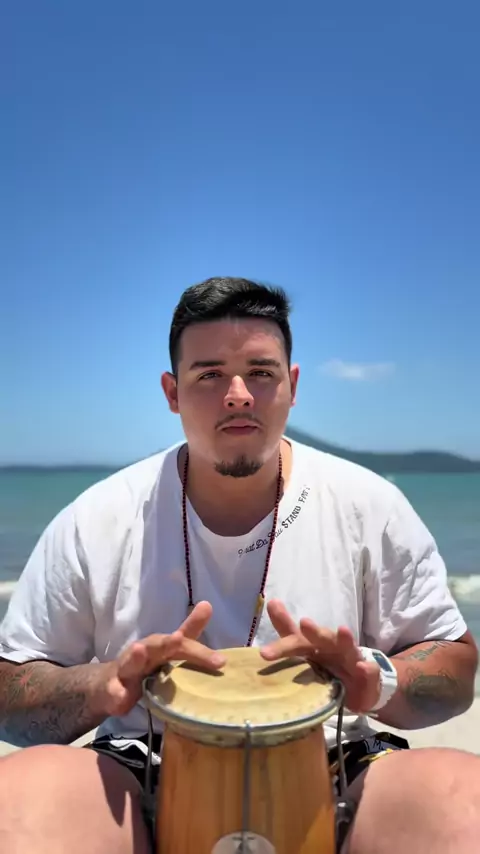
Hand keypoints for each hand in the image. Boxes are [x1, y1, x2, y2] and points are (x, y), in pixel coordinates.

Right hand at [96, 601, 223, 716]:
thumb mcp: (169, 651)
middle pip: (157, 646)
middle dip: (167, 642)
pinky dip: (117, 692)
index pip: (183, 644)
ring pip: (131, 662)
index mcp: (162, 646)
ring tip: (140, 650)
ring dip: (136, 657)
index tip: (218, 653)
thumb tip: (208, 606)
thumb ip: (190, 635)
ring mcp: (126, 669)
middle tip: (178, 638)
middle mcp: (145, 652)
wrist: (108, 683)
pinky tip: (122, 697)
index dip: (200, 650)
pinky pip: (114, 690)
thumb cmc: (146, 664)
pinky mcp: (112, 688)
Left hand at [260, 600, 381, 713]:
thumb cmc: (326, 665)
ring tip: (342, 630)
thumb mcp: (304, 653)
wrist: (360, 683)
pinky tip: (363, 667)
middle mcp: (331, 647)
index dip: (280, 643)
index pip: (295, 640)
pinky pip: (369, 671)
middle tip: (304, 624)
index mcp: (312, 646)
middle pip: (321, 638)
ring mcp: (350, 658)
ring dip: (344, 639)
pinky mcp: (368, 674)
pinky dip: (367, 668)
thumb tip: (271, 602)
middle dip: (314, 631)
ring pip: (347, 647)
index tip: (266, 644)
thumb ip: (286, 634)